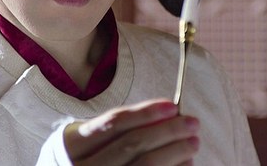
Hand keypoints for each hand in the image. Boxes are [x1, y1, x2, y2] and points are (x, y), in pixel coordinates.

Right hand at [64, 98, 199, 165]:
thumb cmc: (89, 158)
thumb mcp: (91, 139)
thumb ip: (122, 128)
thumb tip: (168, 113)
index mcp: (73, 146)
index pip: (114, 123)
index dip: (146, 113)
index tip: (172, 106)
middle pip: (132, 145)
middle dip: (167, 131)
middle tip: (192, 123)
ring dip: (174, 152)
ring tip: (192, 142)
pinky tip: (184, 163)